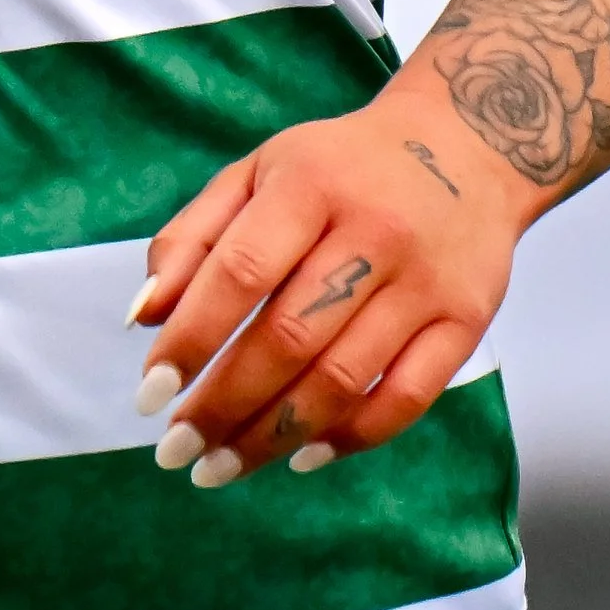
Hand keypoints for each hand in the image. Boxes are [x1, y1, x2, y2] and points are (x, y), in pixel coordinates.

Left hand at [131, 78, 533, 486]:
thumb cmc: (340, 167)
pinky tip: (301, 456)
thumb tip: (143, 318)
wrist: (465, 144)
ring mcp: (425, 281)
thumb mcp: (260, 172)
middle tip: (176, 449)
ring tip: (222, 466)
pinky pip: (407, 398)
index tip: (149, 394)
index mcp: (310, 183)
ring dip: (273, 436)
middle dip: (224, 405)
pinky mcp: (466, 320)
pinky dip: (350, 438)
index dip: (191, 338)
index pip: (241, 272)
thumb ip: (195, 238)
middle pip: (289, 338)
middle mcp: (373, 231)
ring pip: (342, 380)